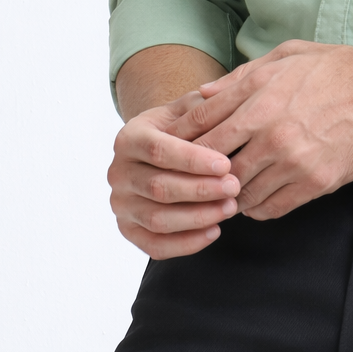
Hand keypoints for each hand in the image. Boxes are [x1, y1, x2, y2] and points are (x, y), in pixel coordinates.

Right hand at [108, 92, 241, 258]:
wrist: (160, 151)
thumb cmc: (181, 128)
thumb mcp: (187, 110)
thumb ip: (202, 107)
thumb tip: (219, 105)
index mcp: (129, 138)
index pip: (159, 151)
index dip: (193, 160)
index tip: (226, 164)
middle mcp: (118, 172)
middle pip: (159, 187)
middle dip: (200, 190)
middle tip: (235, 188)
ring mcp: (121, 204)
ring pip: (157, 219)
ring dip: (197, 217)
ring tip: (230, 208)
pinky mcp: (128, 230)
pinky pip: (155, 245)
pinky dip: (186, 243)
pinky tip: (214, 231)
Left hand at [169, 41, 352, 220]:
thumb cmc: (333, 69)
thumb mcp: (284, 56)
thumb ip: (240, 77)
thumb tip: (202, 96)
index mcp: (259, 94)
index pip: (201, 126)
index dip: (181, 141)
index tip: (175, 151)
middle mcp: (271, 130)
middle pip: (214, 165)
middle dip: (201, 173)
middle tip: (197, 178)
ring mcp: (293, 159)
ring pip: (241, 192)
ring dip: (231, 193)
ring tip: (228, 191)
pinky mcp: (315, 182)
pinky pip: (271, 208)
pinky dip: (257, 208)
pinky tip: (256, 199)